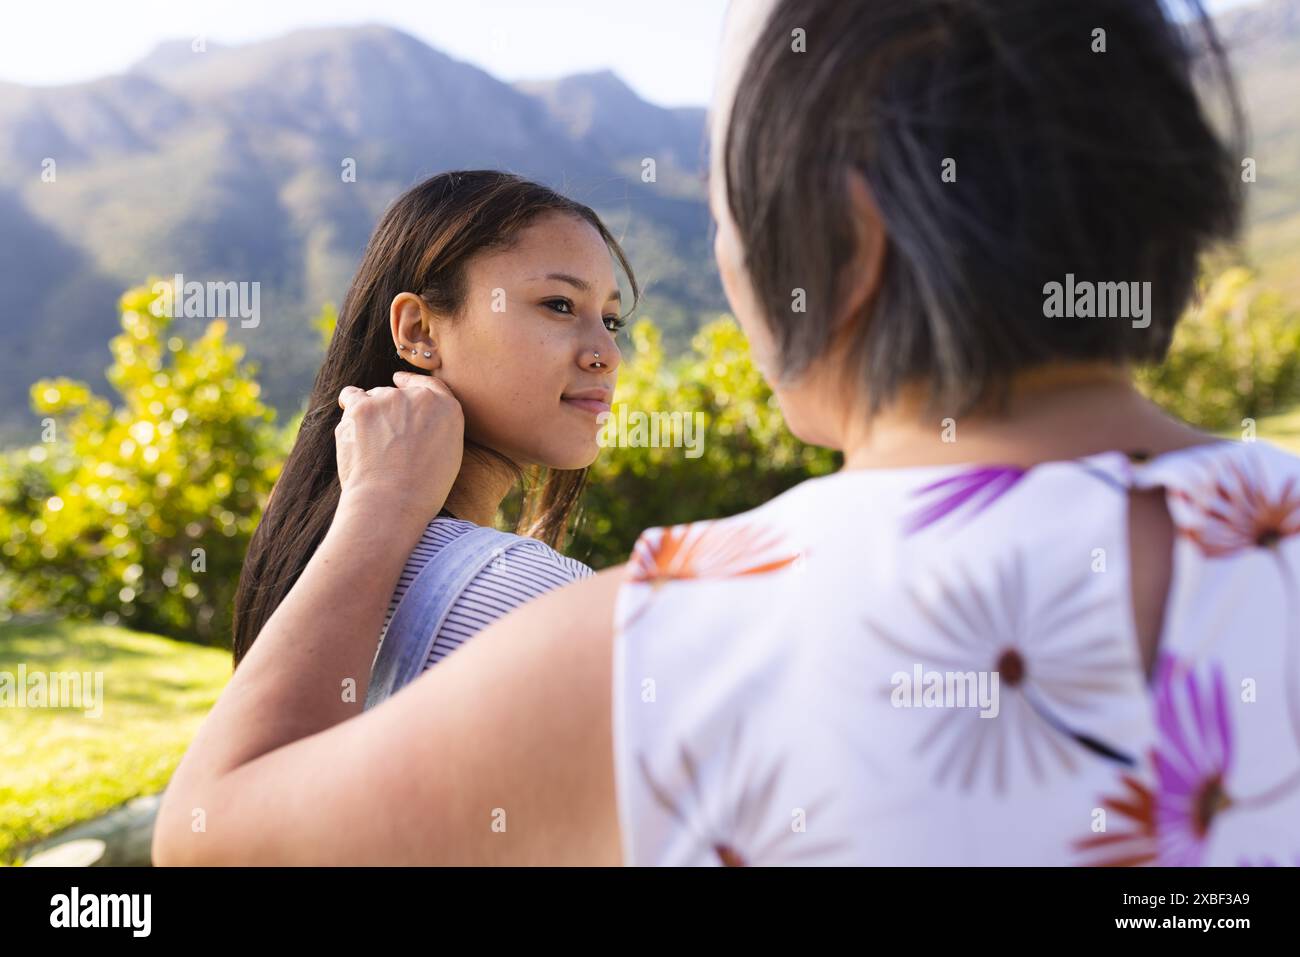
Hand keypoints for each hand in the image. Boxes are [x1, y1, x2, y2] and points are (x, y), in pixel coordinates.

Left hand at [334, 371, 464, 524]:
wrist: (391, 502)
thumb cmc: (421, 490)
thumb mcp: (448, 456)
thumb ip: (437, 429)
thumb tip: (416, 422)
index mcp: (448, 408)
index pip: (430, 385)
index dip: (412, 382)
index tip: (400, 380)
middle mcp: (420, 397)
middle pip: (398, 393)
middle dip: (390, 411)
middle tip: (385, 438)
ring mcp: (388, 399)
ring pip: (374, 397)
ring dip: (371, 414)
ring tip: (370, 446)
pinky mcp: (360, 407)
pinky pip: (351, 396)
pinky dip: (349, 407)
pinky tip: (351, 425)